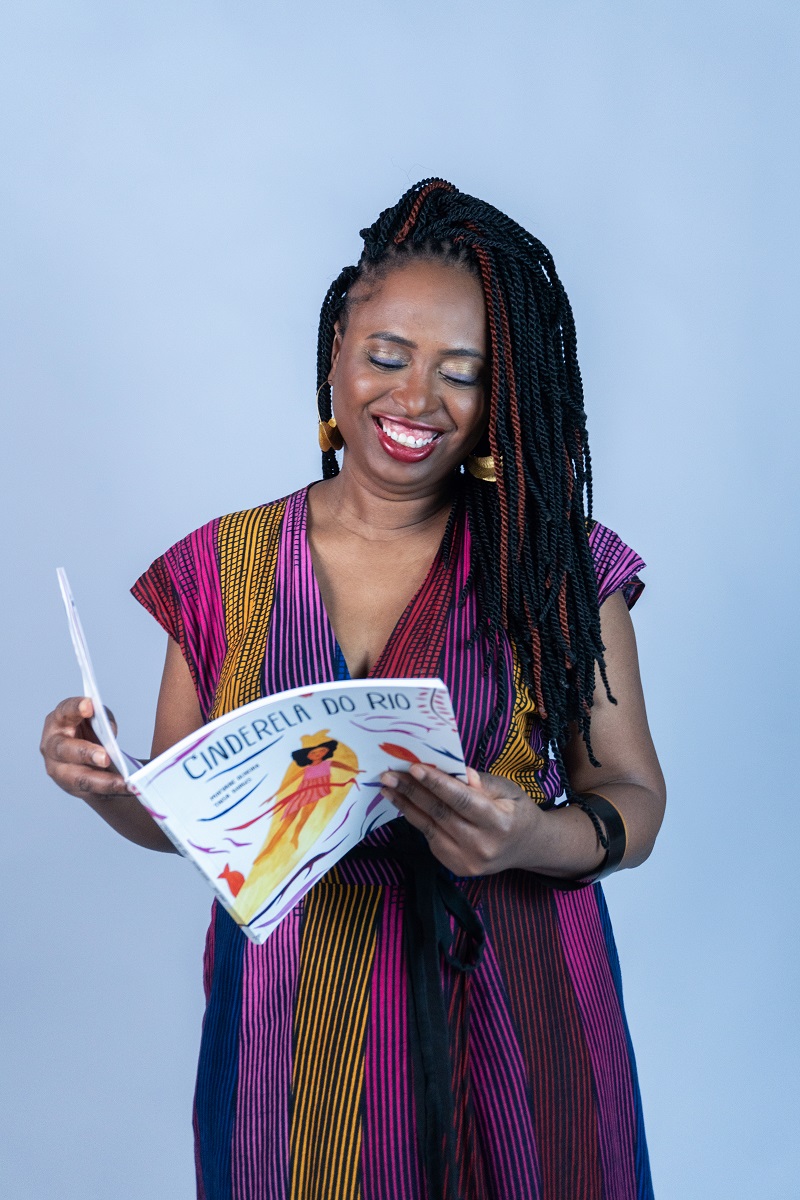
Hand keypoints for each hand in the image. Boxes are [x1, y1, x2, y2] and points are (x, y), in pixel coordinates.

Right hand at [40, 697, 129, 800]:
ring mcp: (59, 770)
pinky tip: (128, 788)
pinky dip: (112, 791)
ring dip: (102, 781)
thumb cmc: (90, 731)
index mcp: (58, 721)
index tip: (89, 706)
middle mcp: (53, 746)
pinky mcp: (72, 788)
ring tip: (123, 782)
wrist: (86, 759)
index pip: (64, 712)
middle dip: (86, 753)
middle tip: (106, 758)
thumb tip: (110, 732)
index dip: (76, 708)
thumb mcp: (97, 721)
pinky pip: (92, 791)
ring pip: (79, 778)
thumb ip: (103, 721)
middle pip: (65, 750)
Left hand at [380, 763, 545, 876]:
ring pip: (429, 827)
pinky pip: (431, 839)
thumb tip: (457, 771)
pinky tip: (404, 803)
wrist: (528, 848)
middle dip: (411, 791)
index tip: (413, 767)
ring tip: (387, 788)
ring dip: (406, 805)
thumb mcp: (509, 790)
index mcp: (499, 823)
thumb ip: (482, 782)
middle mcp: (482, 846)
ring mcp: (468, 861)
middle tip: (388, 774)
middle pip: (440, 813)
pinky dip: (416, 819)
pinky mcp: (457, 868)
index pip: (462, 800)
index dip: (436, 783)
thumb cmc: (517, 812)